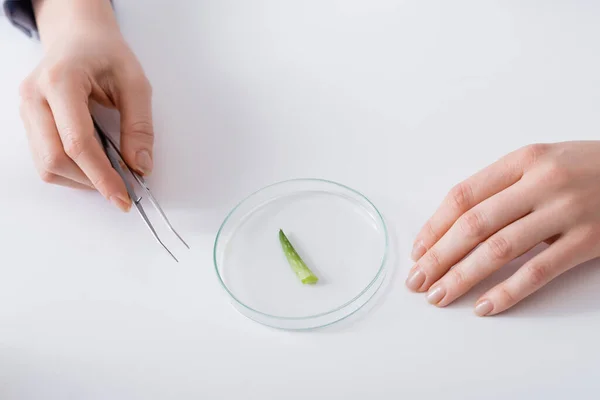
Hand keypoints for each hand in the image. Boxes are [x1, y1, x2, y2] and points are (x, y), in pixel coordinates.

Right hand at [19, 0, 153, 210]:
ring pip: (45, 165)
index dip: (101, 175)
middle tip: (122, 189)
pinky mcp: (29, 121)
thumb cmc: (106, 54)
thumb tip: (141, 166)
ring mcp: (26, 110)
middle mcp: (34, 97)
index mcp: (60, 81)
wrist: (79, 37)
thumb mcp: (135, 83)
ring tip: (110, 173)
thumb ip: (140, 126)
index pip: (76, 143)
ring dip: (80, 179)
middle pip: (54, 160)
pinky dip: (72, 170)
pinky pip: (45, 159)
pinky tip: (94, 163)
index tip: (123, 196)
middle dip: (90, 181)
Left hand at [406, 141, 599, 315]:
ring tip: (440, 295)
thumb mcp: (541, 162)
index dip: (434, 226)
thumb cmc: (586, 168)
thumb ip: (501, 187)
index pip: (463, 196)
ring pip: (500, 249)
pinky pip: (539, 271)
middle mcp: (541, 182)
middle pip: (474, 224)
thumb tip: (453, 226)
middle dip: (439, 256)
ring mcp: (566, 211)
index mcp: (522, 160)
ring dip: (463, 276)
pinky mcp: (589, 240)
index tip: (418, 251)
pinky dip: (509, 292)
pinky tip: (485, 306)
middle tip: (417, 281)